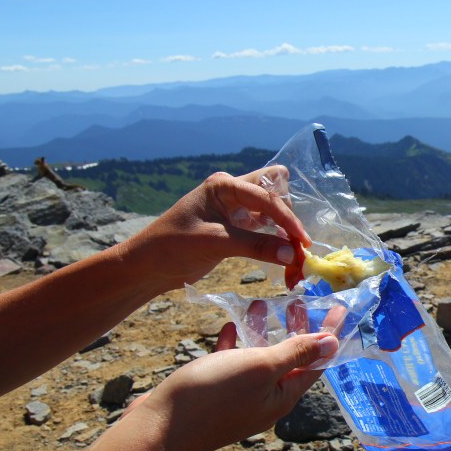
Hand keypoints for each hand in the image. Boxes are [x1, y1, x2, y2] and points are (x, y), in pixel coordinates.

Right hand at [121, 304, 346, 450]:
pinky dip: (232, 344)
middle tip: (300, 300)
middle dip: (296, 329)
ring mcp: (236, 399)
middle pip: (288, 360)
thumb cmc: (212, 395)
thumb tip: (332, 343)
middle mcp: (263, 400)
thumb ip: (296, 354)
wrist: (156, 431)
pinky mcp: (211, 395)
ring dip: (262, 332)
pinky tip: (228, 325)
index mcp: (282, 397)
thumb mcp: (261, 367)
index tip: (340, 307)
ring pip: (257, 360)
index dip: (328, 334)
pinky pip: (229, 365)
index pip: (315, 362)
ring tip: (263, 304)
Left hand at [125, 166, 311, 288]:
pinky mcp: (236, 224)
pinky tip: (283, 253)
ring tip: (294, 253)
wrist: (147, 266)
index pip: (266, 197)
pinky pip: (265, 225)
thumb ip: (256, 246)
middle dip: (289, 214)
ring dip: (284, 228)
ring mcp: (235, 206)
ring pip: (273, 208)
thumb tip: (294, 255)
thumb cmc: (172, 247)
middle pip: (275, 190)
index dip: (287, 219)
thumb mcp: (215, 243)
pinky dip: (276, 238)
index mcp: (223, 185)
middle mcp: (232, 190)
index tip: (303, 242)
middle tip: (297, 242)